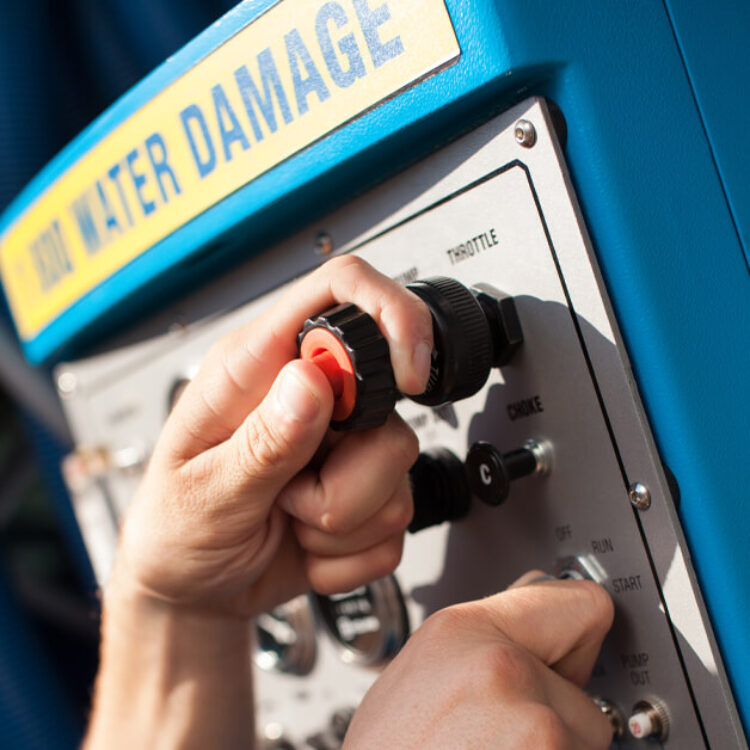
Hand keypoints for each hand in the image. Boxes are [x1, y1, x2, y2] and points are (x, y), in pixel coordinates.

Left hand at [111, 255, 432, 617]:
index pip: (339, 292)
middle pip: (390, 399)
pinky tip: (304, 544)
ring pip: (399, 467)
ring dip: (342, 519)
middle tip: (290, 495)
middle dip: (351, 472)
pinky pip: (396, 523)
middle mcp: (307, 399)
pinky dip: (348, 552)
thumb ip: (262, 440)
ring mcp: (341, 447)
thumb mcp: (202, 492)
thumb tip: (312, 380)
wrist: (192, 593)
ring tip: (288, 520)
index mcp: (257, 369)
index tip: (406, 374)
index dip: (390, 316)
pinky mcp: (363, 492)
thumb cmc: (174, 532)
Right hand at [345, 572, 614, 748]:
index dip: (575, 640)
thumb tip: (536, 595)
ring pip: (586, 742)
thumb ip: (479, 636)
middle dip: (556, 715)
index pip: (581, 604)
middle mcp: (501, 666)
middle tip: (498, 737)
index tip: (573, 653)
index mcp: (460, 630)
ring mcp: (535, 727)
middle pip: (585, 691)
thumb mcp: (415, 678)